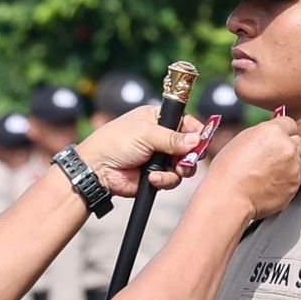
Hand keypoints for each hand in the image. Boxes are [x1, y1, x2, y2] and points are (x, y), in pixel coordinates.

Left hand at [76, 105, 204, 198]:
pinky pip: (172, 179)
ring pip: (184, 166)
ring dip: (179, 170)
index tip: (202, 140)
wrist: (98, 169)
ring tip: (171, 170)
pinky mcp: (156, 175)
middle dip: (190, 155)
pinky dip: (165, 180)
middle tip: (188, 160)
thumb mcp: (145, 134)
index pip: (186, 122)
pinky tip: (151, 178)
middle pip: (190, 147)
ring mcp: (159, 158)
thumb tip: (197, 140)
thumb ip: (173, 138)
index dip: (197, 132)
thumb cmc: (115, 142)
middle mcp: (161, 138)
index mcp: (157, 119)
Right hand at [200, 116, 300, 219]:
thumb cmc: (228, 171)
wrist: (229, 198)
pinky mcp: (295, 185)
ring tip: (272, 173)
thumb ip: (262, 135)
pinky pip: (298, 178)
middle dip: (289, 148)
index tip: (276, 140)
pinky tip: (273, 184)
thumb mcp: (242, 141)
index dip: (282, 132)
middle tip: (273, 158)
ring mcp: (294, 167)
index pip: (289, 123)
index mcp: (272, 131)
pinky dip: (289, 180)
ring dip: (292, 164)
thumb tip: (270, 136)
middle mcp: (287, 146)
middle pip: (298, 141)